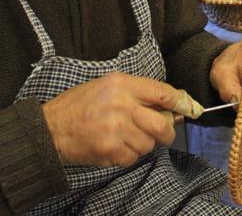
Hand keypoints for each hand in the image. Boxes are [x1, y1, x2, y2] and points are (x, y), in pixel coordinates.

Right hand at [41, 72, 180, 166]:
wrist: (52, 127)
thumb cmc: (80, 105)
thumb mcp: (108, 85)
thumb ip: (138, 91)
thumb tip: (171, 102)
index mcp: (122, 85)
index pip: (162, 93)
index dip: (180, 103)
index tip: (189, 109)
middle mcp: (122, 105)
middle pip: (162, 124)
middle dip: (166, 131)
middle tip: (160, 132)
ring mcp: (116, 129)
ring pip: (149, 144)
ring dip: (143, 144)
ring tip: (126, 136)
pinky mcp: (110, 150)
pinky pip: (134, 157)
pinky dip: (128, 155)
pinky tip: (115, 146)